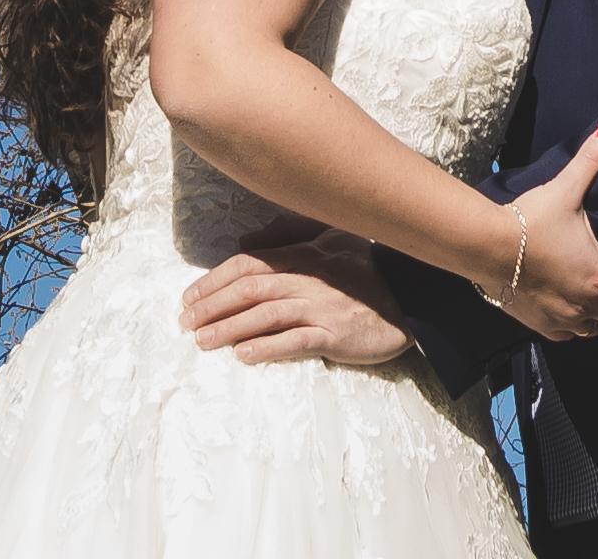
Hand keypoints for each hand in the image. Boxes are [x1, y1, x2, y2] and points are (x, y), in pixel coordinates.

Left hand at [180, 233, 413, 371]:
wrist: (413, 297)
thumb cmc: (370, 270)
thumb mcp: (332, 242)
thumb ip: (292, 240)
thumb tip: (248, 242)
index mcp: (302, 256)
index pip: (248, 264)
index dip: (214, 280)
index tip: (188, 297)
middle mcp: (306, 278)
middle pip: (249, 289)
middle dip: (212, 305)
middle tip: (184, 323)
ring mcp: (320, 307)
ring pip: (264, 315)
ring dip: (229, 328)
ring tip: (202, 342)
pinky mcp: (335, 335)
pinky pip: (296, 341)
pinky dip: (267, 347)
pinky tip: (244, 356)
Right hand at [487, 124, 597, 342]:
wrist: (486, 248)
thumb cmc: (531, 221)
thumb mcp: (565, 189)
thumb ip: (591, 160)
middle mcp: (587, 304)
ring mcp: (564, 320)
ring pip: (596, 329)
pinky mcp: (541, 326)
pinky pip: (568, 336)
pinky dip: (574, 326)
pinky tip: (569, 311)